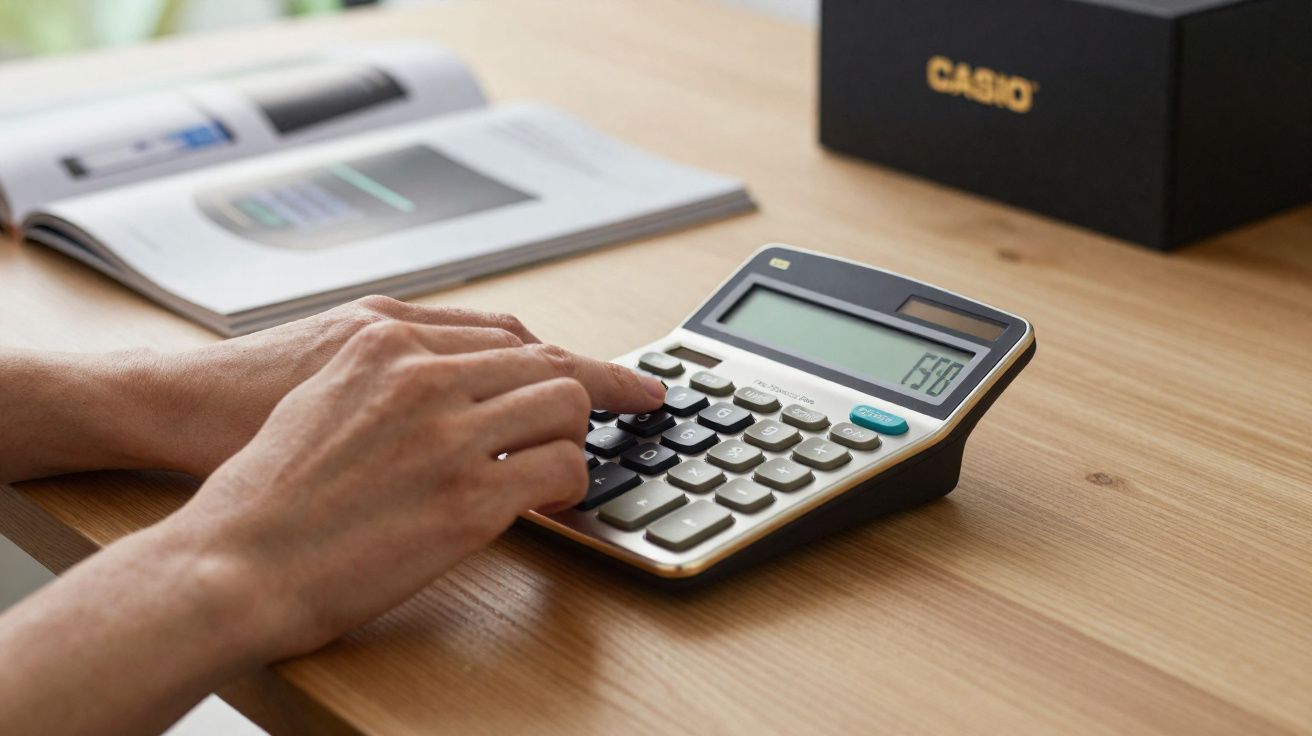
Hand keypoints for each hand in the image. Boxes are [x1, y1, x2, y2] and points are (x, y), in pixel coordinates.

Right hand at [160, 318, 664, 660]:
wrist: (229, 558)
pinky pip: (557, 470)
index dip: (560, 354)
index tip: (599, 367)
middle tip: (623, 410)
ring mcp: (448, 433)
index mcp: (386, 342)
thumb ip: (389, 376)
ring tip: (560, 466)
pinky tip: (547, 502)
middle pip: (547, 360)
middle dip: (592, 389)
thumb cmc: (264, 487)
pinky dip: (567, 485)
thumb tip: (444, 381)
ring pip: (564, 405)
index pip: (507, 333)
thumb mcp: (322, 395)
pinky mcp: (468, 499)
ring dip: (574, 437)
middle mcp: (423, 375)